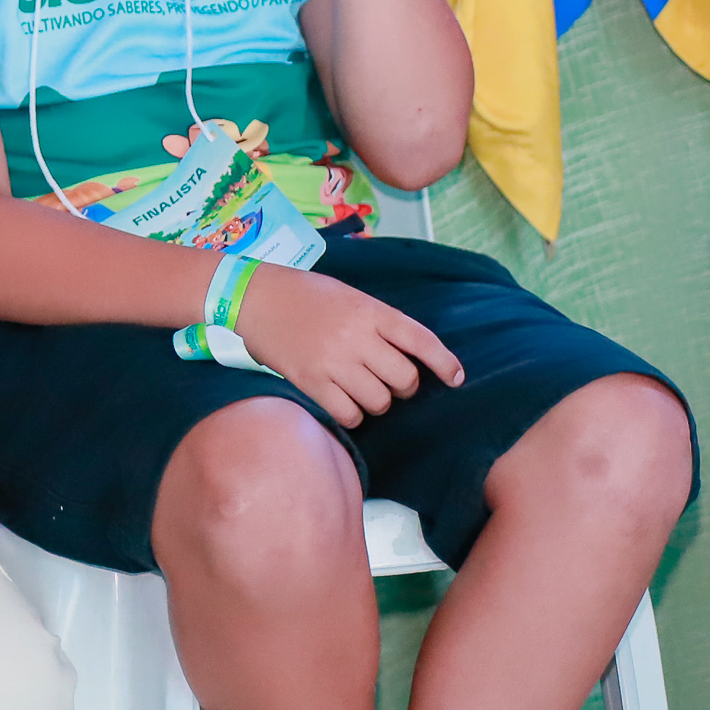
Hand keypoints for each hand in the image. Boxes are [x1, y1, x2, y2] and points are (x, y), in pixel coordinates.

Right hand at [236, 264, 463, 427]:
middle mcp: (356, 337)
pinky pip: (349, 414)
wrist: (253, 296)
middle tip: (390, 381)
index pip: (420, 340)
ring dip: (377, 402)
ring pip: (379, 401)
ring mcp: (333, 361)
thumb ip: (378, 322)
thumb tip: (407, 355)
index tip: (456, 378)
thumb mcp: (349, 297)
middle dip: (403, 386)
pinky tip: (344, 403)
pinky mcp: (310, 381)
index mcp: (370, 311)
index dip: (445, 362)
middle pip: (404, 379)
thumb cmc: (304, 293)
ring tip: (361, 390)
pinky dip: (353, 415)